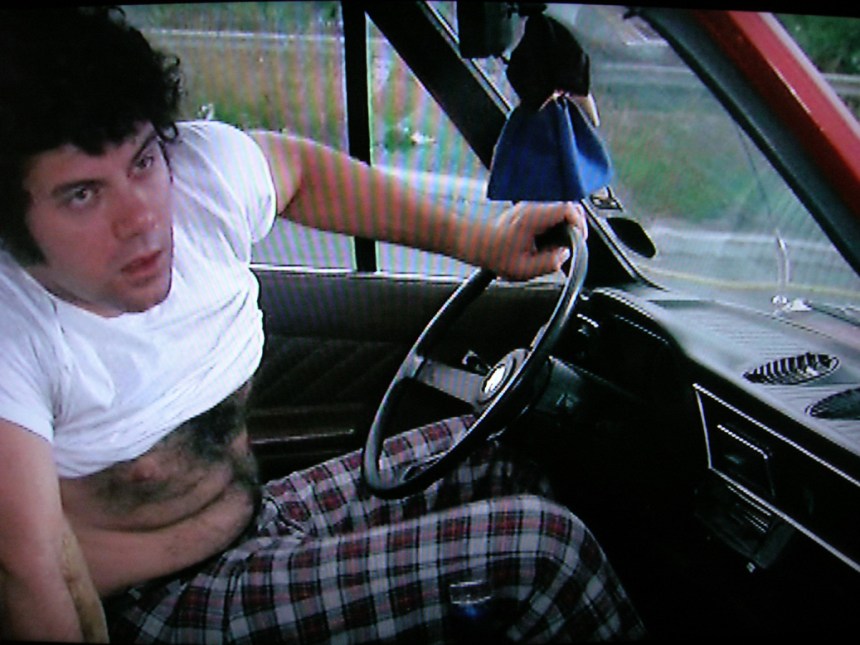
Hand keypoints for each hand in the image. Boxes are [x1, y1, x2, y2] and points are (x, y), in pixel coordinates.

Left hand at [471, 202, 586, 280]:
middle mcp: (534, 208)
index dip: (579, 224)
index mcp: (533, 217)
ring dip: (568, 225)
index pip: (567, 209)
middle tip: (575, 244)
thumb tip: (564, 256)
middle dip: (577, 225)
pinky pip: (553, 214)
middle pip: (569, 206)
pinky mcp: (532, 212)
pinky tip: (554, 241)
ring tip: (564, 244)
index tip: (579, 239)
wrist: (478, 244)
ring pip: (562, 210)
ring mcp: (533, 208)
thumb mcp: (524, 268)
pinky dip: (559, 226)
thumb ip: (548, 263)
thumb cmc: (495, 254)